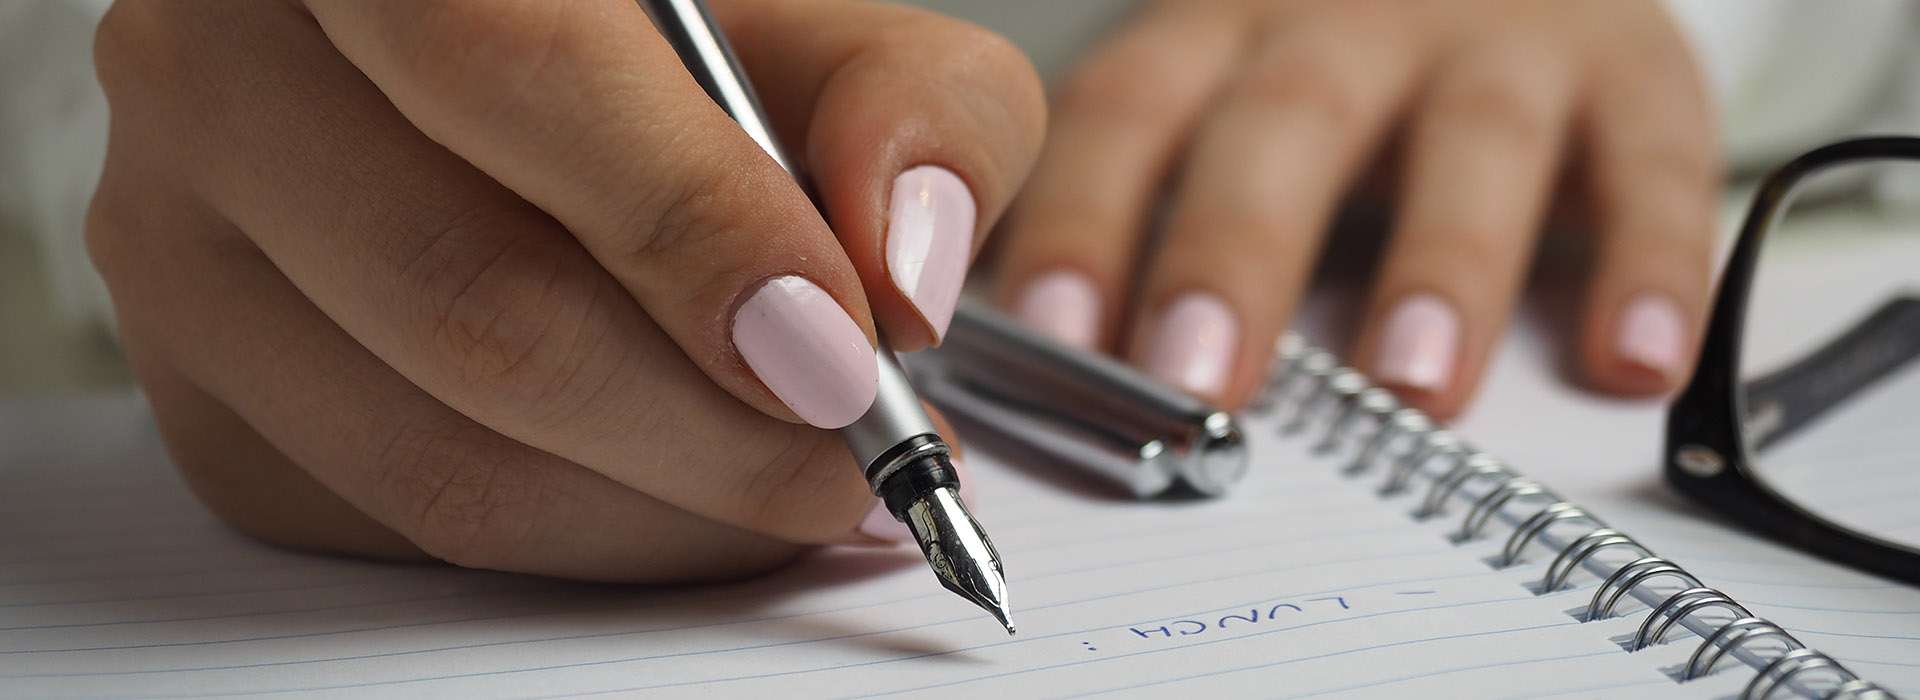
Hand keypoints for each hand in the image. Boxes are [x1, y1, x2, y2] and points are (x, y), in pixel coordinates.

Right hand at [87, 0, 1041, 580]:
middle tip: (852, 451)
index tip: (837, 351)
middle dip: (710, 426)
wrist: (552, 118)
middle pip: (474, 301)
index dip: (688, 229)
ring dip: (665, 509)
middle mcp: (230, 64)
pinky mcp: (203, 393)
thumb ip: (915, 113)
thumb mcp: (833, 42)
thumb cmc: (685, 71)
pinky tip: (674, 489)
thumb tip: (901, 276)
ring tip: (793, 483)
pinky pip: (404, 525)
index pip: (517, 70)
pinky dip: (584, 540)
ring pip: (440, 452)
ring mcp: (184, 239)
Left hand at [994, 0, 1716, 417]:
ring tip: (1412, 389)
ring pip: (1470, 136)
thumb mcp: (1229, 104)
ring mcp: (1497, 38)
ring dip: (1441, 264)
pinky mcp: (1632, 68)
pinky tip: (1630, 360)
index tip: (1052, 337)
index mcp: (1223, 28)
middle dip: (1234, 252)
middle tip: (1197, 380)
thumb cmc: (1335, 78)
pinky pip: (1651, 159)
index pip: (1130, 110)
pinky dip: (1649, 261)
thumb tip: (1067, 376)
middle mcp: (1350, 20)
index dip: (1085, 217)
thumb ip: (1157, 212)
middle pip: (1282, 123)